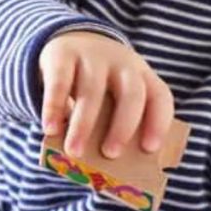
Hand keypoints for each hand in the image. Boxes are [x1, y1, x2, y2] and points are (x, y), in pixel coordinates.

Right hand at [39, 31, 173, 158]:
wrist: (70, 42)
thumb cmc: (99, 86)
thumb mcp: (112, 98)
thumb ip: (112, 124)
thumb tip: (102, 168)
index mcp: (143, 77)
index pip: (160, 97)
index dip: (158, 123)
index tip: (149, 149)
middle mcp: (123, 64)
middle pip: (131, 95)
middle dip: (122, 127)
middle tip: (110, 154)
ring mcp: (93, 57)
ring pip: (92, 91)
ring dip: (83, 125)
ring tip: (74, 151)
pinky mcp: (63, 55)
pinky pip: (59, 82)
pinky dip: (54, 107)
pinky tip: (50, 129)